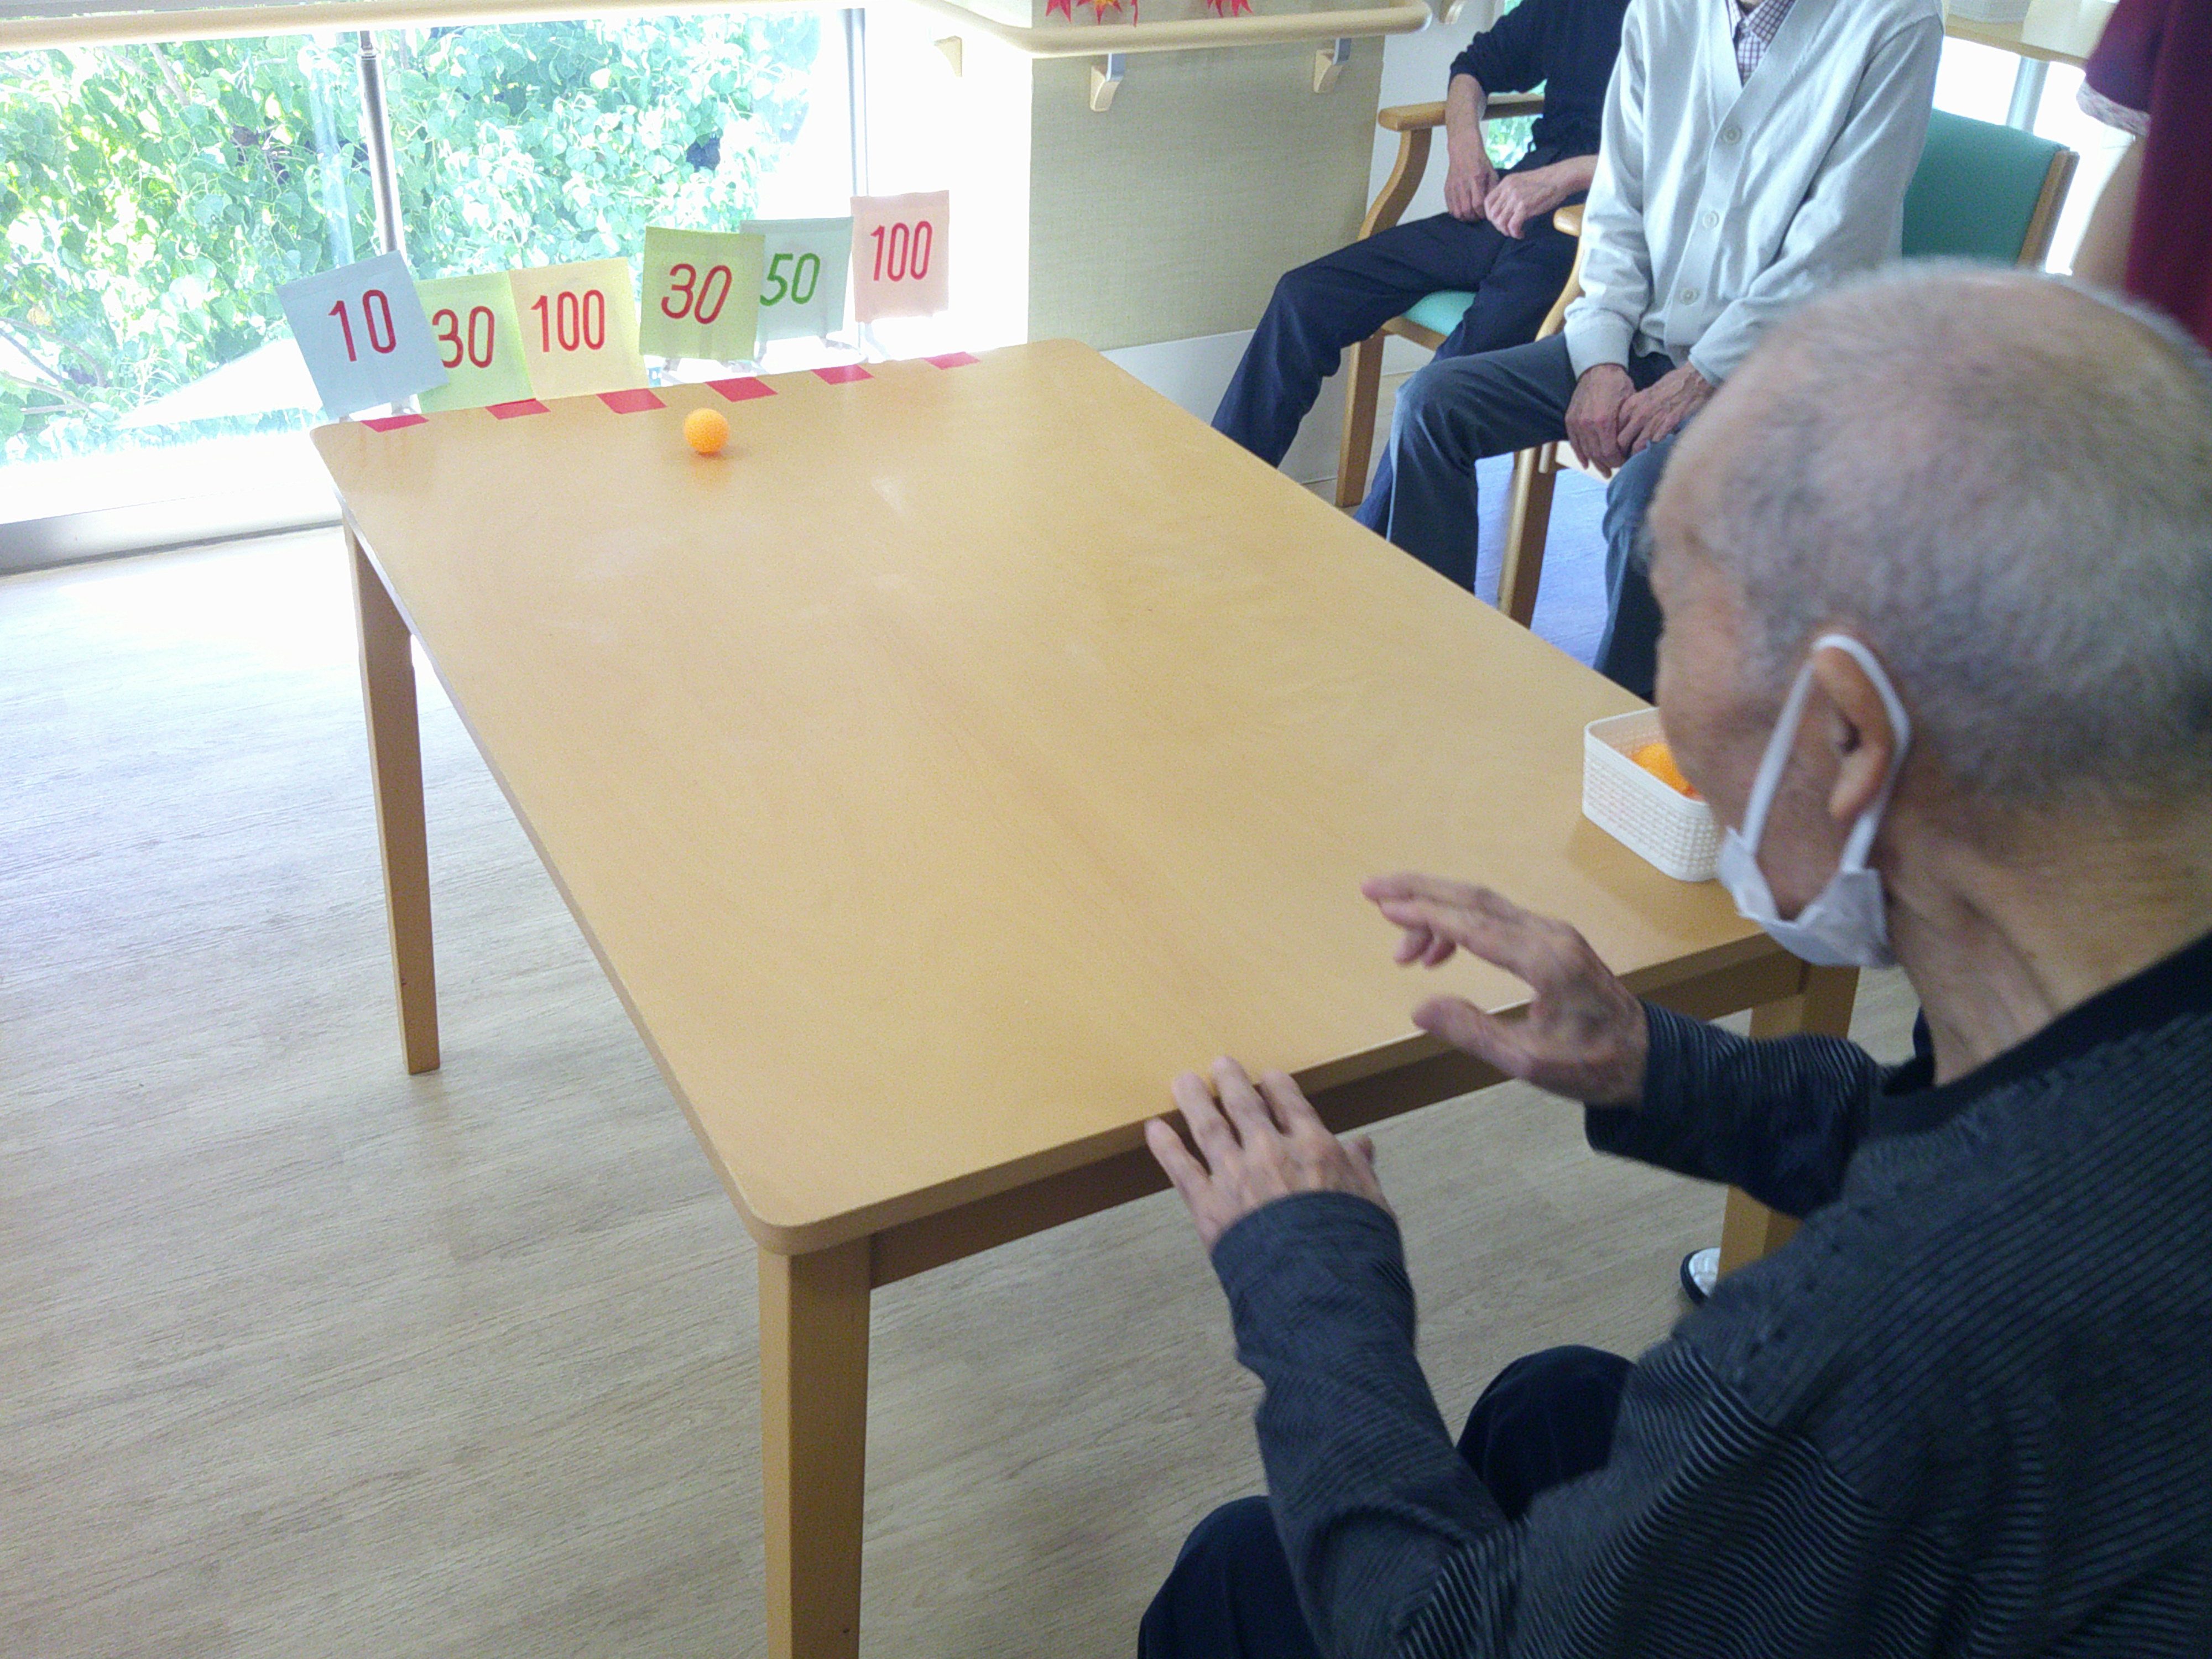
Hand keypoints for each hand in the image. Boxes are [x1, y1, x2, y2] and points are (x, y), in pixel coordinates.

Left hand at [1146, 1059, 1388, 1250]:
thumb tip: (1360, 1145)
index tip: (1269, 1076)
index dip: (1277, 1086)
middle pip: (1244, 1105)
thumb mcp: (1370, 1201)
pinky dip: (1166, 1147)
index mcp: (1313, 1146)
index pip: (1291, 1104)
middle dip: (1230, 1082)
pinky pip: (1181, 1168)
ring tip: (1182, 1081)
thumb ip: (1358, 1169)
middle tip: (1219, 1065)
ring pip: (1208, 1126)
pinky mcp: (1209, 1205)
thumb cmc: (1352, 1246)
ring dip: (1194, 1101)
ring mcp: (1235, 1175)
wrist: (1319, 1285)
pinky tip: (1153, 1129)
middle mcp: (1270, 1150)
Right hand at [1361, 873, 1647, 1105]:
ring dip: (1437, 912)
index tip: (1383, 907)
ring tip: (1401, 949)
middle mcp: (1549, 935)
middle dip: (1420, 890)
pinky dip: (1460, 924)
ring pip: (1483, 904)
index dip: (1424, 913)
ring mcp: (1553, 933)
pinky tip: (1437, 951)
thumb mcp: (1527, 1063)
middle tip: (1372, 890)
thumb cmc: (1592, 1066)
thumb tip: (1418, 1008)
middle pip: (1474, 898)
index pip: (1472, 924)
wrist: (1647, 1058)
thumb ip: (1473, 1032)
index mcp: (1545, 961)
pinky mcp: (1552, 939)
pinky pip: (1496, 918)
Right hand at [1444, 138, 1497, 222]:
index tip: (1486, 215)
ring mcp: (1454, 187)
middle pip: (1467, 210)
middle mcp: (1463, 184)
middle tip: (1478, 218)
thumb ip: (1492, 189)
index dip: (1482, 213)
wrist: (1463, 150)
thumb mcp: (1491, 172)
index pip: (1478, 204)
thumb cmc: (1480, 161)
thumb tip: (1492, 205)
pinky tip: (1462, 212)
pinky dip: (1456, 213)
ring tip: (1470, 217)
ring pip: (1457, 211)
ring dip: (1465, 218)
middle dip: (1474, 218)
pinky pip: (1449, 207)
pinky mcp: (1447, 189)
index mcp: (1476, 179)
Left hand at [1481, 164, 1567, 238]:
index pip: (1488, 202)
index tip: (1498, 221)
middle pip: (1493, 214)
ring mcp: (1515, 197)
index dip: (1490, 215)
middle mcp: (1508, 189)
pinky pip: (1512, 226)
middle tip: (1508, 229)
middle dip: (1498, 226)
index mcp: (1506, 182)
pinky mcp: (1524, 206)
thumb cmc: (1545, 182)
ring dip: (1506, 231)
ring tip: (1515, 232)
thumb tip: (1504, 210)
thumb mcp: (1522, 182)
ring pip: (1501, 222)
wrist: (1560, 177)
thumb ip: (1511, 192)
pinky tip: (1521, 233)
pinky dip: (1515, 233)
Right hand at [1564, 363, 1634, 475]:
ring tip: (1604, 470)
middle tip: (1616, 469)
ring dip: (1595, 463)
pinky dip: (1580, 455)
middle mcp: (1588, 425)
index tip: (1625, 463)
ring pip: (1586, 451)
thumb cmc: (1617, 384)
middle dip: (1608, 464)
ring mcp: (1577, 423)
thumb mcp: (1630, 404)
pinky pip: (1574, 443)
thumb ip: (1627, 427)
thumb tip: (1633, 447)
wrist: (1598, 368)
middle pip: (1598, 454)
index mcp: (1604, 421)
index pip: (1610, 452)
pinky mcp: (1570, 420)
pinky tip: (1587, 463)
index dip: (1618, 461)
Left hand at [1615, 364, 1713, 456]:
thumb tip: (1630, 425)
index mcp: (1631, 405)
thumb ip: (1635, 410)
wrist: (1693, 380)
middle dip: (1622, 452)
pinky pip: (1653, 447)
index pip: (1615, 429)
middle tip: (1625, 460)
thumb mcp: (1646, 394)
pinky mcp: (1667, 428)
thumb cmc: (1671, 385)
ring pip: (1636, 448)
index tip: (1619, 448)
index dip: (1616, 441)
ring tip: (1637, 462)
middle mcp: (1639, 414)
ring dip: (1635, 457)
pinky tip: (1652, 457)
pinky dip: (1651, 454)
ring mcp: (1653, 422)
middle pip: (1621, 441)